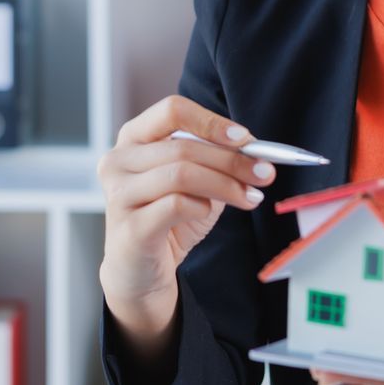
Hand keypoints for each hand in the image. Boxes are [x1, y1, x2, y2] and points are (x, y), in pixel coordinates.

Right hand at [97, 95, 277, 348]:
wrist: (142, 273)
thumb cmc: (167, 220)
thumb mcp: (194, 182)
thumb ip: (215, 161)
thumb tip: (256, 152)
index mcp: (133, 138)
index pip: (172, 111)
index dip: (211, 122)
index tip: (246, 139)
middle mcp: (118, 161)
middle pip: (183, 147)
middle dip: (232, 160)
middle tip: (265, 173)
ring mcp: (119, 194)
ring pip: (181, 173)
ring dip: (225, 184)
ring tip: (250, 196)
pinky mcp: (129, 227)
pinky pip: (175, 205)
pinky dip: (201, 207)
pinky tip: (207, 213)